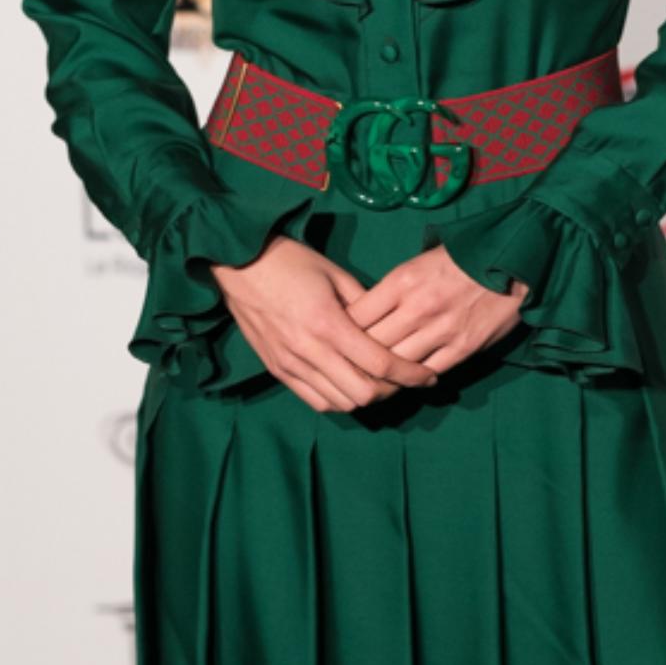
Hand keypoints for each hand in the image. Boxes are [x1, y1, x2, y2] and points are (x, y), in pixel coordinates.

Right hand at [208, 236, 514, 415]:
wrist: (237, 264)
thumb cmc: (289, 261)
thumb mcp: (334, 273)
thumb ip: (365, 304)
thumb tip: (389, 326)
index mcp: (328, 324)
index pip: (379, 364)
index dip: (409, 375)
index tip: (428, 376)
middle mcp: (309, 351)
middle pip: (363, 393)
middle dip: (391, 391)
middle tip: (403, 380)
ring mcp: (290, 365)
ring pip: (340, 403)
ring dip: (364, 398)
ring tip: (378, 384)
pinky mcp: (278, 371)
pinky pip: (315, 401)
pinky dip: (338, 400)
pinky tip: (349, 386)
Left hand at [342, 242, 528, 377]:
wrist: (510, 260)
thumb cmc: (459, 260)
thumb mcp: (418, 263)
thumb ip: (392, 291)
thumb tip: (362, 317)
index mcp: (401, 281)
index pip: (357, 316)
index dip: (342, 331)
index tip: (338, 339)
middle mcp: (417, 307)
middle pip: (372, 344)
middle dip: (357, 358)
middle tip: (349, 367)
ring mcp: (441, 330)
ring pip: (397, 363)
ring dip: (384, 374)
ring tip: (374, 379)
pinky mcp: (462, 347)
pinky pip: (428, 371)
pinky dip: (415, 379)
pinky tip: (408, 380)